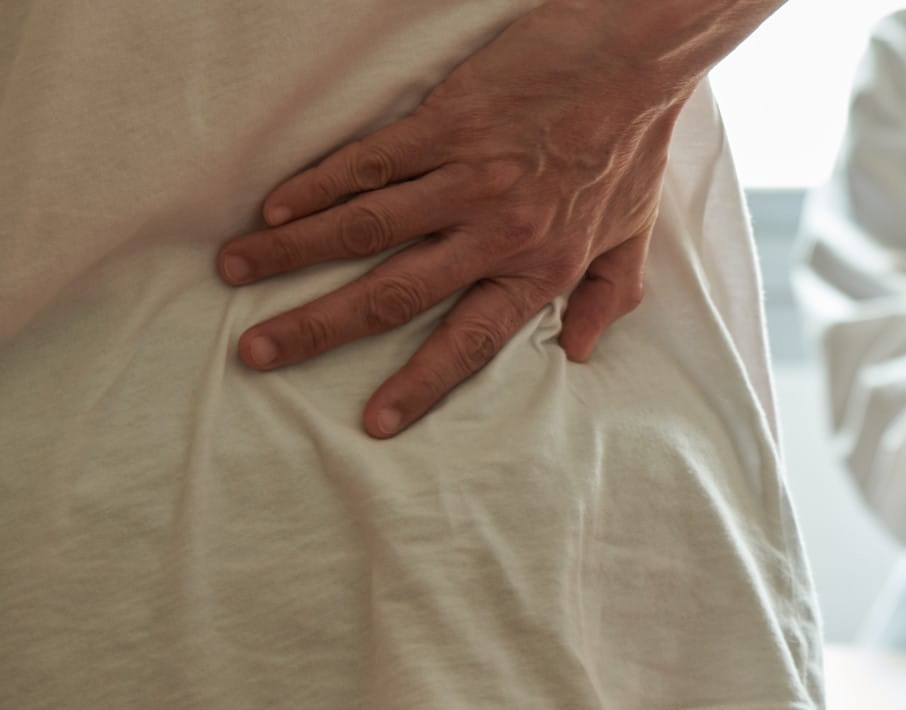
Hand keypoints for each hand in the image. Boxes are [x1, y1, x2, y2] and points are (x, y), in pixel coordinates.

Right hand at [216, 3, 693, 438]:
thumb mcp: (634, 234)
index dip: (421, 385)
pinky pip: (371, 162)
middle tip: (257, 353)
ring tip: (236, 270)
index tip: (372, 423)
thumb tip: (579, 352)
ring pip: (367, 227)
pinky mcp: (448, 122)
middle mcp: (501, 233)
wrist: (636, 58)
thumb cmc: (634, 145)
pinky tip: (274, 207)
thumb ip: (608, 296)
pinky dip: (319, 185)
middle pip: (395, 295)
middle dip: (320, 328)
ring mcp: (469, 176)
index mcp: (544, 268)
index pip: (472, 343)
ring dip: (293, 252)